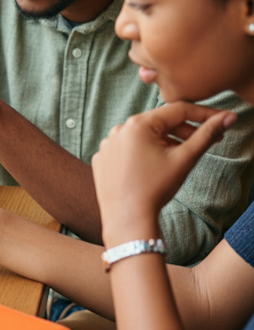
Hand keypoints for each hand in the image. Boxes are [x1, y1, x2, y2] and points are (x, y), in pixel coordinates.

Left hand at [92, 102, 236, 245]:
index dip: (203, 114)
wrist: (128, 219)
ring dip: (163, 142)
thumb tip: (228, 117)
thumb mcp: (185, 159)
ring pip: (142, 136)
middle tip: (206, 141)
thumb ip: (207, 134)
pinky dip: (141, 153)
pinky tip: (152, 168)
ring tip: (178, 158)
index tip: (221, 120)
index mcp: (138, 124)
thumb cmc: (156, 189)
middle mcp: (118, 129)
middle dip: (184, 131)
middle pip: (159, 123)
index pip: (177, 110)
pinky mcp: (101, 158)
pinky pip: (126, 149)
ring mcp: (107, 144)